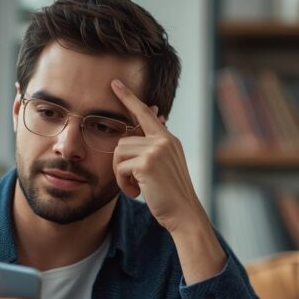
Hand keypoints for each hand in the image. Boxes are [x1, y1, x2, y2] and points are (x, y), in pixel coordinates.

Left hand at [110, 79, 207, 235]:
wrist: (184, 214)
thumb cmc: (171, 196)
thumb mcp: (164, 168)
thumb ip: (152, 152)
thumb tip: (132, 143)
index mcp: (169, 140)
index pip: (145, 113)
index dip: (128, 98)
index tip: (114, 83)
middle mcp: (164, 140)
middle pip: (123, 141)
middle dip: (121, 165)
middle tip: (132, 183)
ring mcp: (157, 150)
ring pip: (119, 153)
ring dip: (121, 175)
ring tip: (136, 188)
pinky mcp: (147, 163)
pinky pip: (120, 168)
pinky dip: (123, 183)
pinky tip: (136, 193)